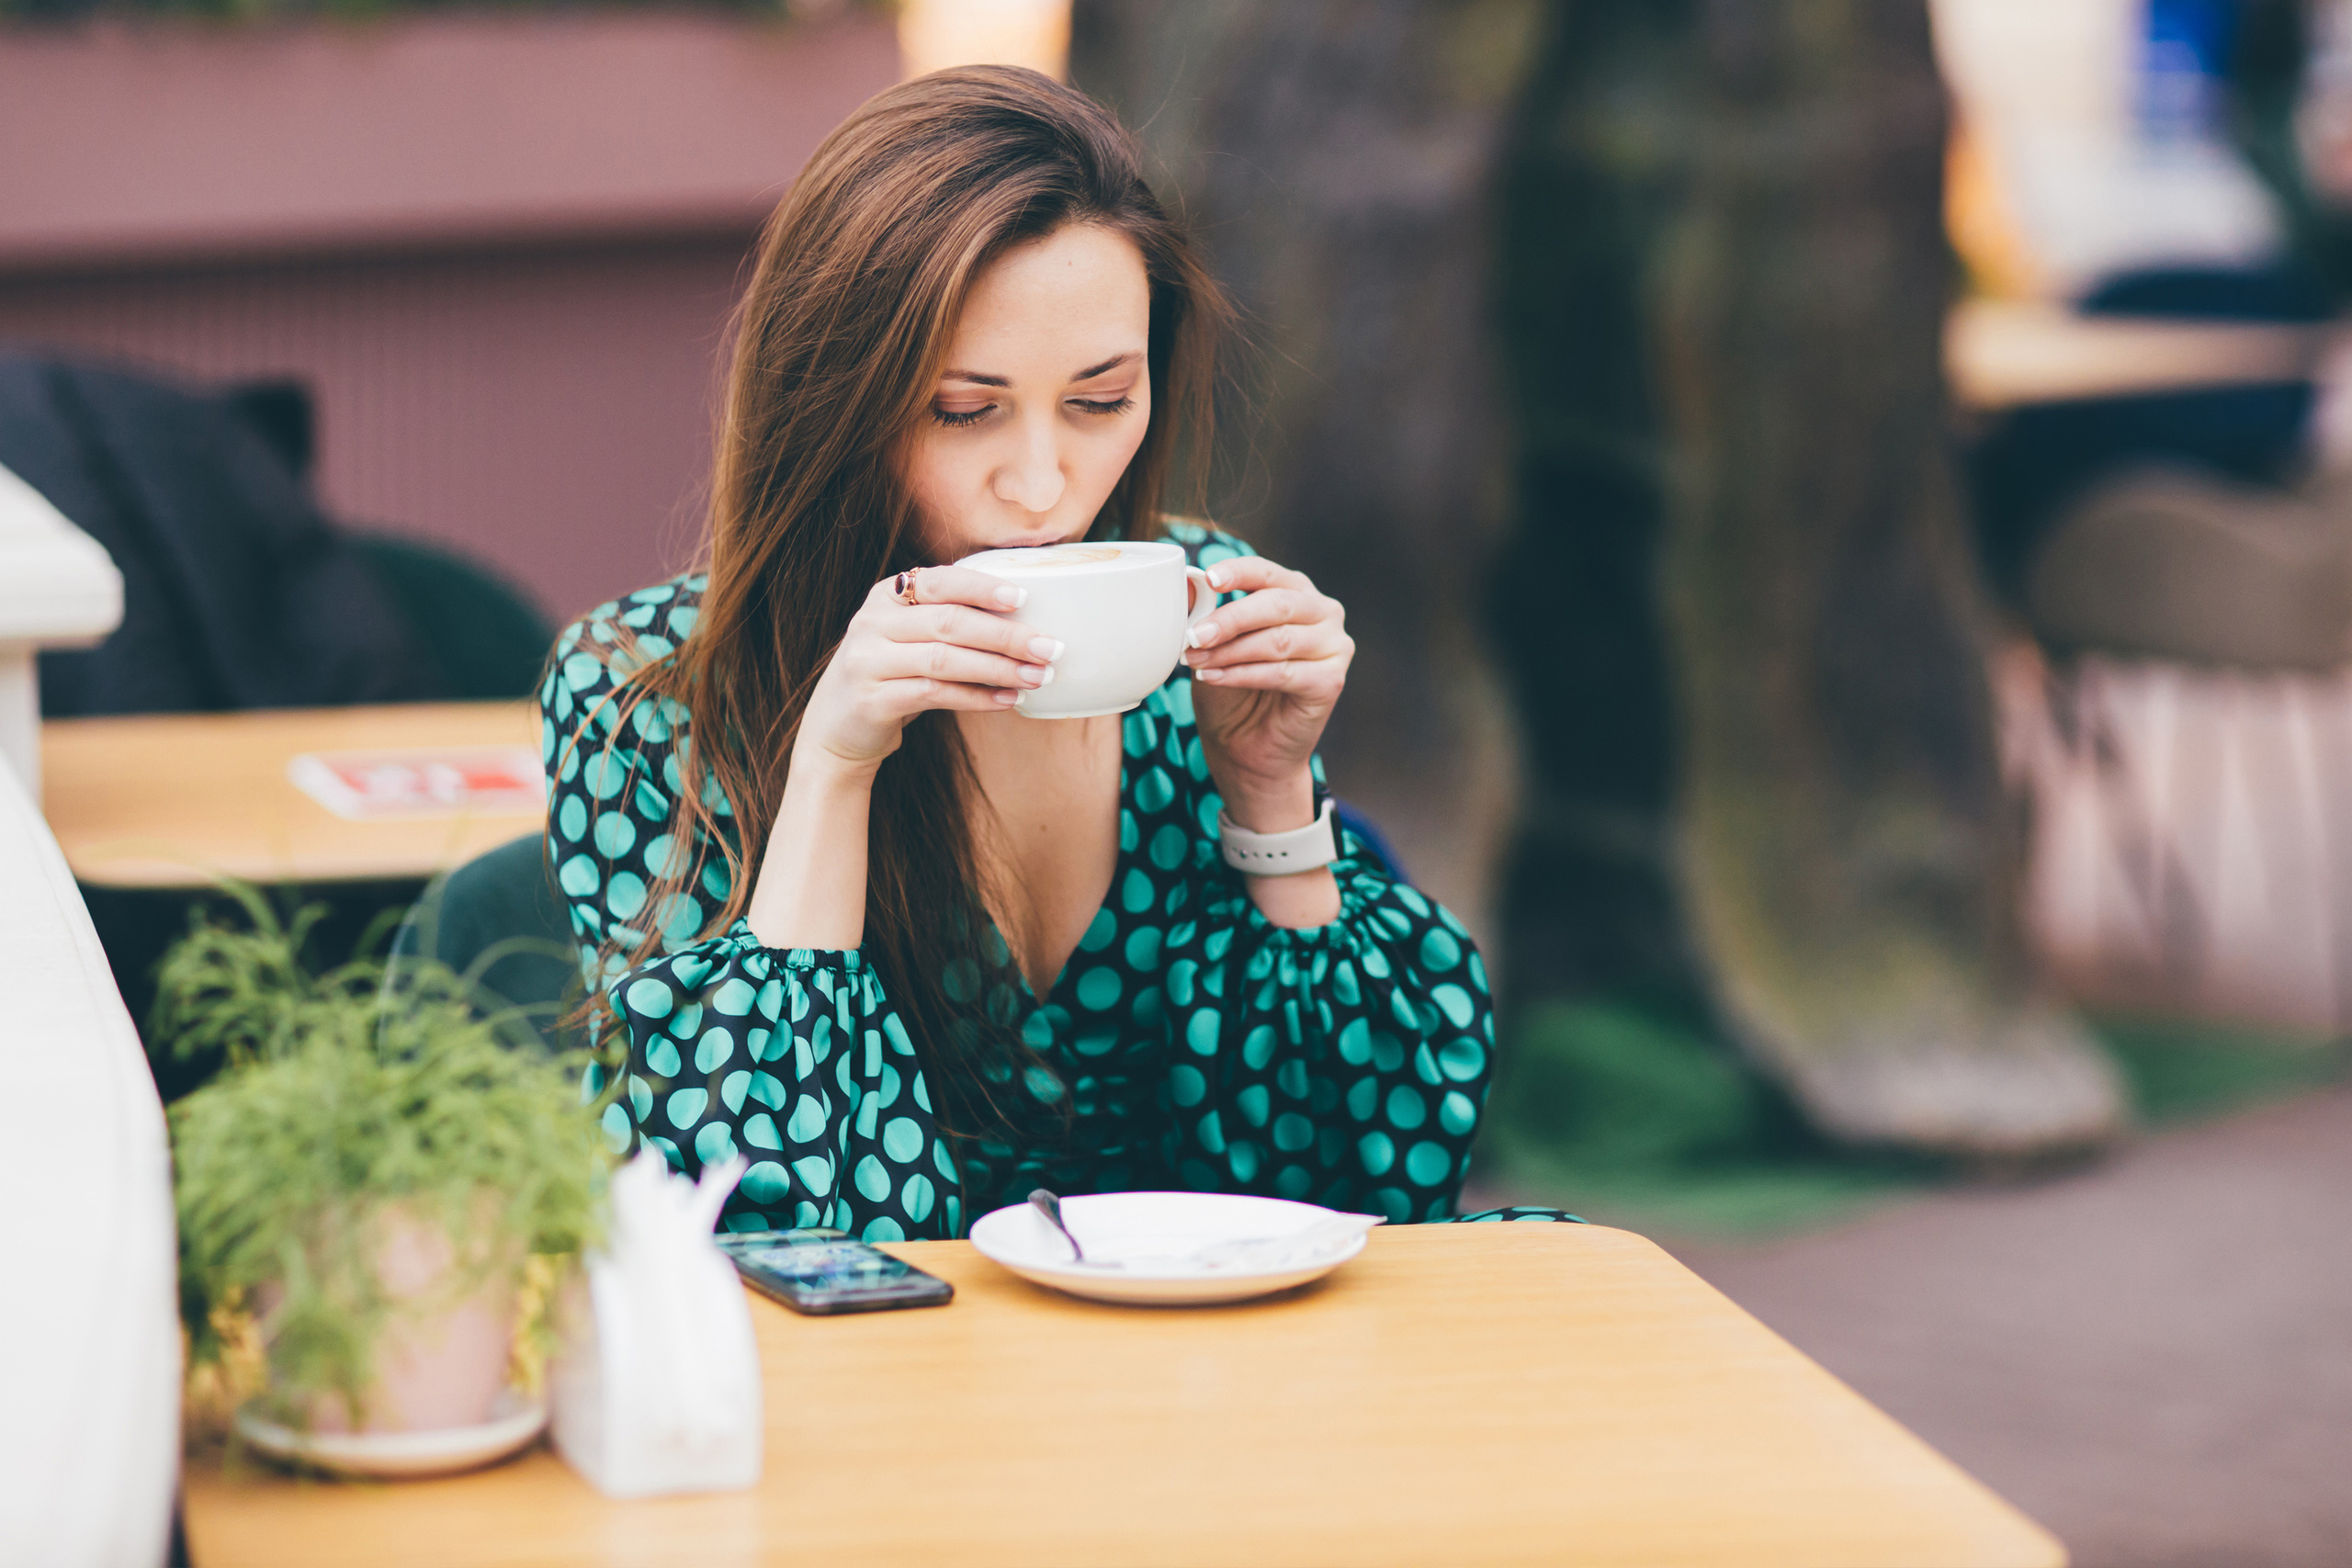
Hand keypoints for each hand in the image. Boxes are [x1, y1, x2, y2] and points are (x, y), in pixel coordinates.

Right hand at [798, 566, 1061, 770]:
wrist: (836, 730)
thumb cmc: (890, 677)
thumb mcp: (907, 638)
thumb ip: (946, 621)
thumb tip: (1023, 621)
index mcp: (884, 596)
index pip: (938, 582)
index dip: (981, 588)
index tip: (1024, 598)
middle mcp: (872, 623)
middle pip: (949, 622)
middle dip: (1006, 635)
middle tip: (1049, 647)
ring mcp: (868, 662)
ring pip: (945, 660)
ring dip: (999, 668)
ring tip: (1038, 677)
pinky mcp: (872, 700)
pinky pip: (935, 695)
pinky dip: (977, 697)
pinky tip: (1008, 700)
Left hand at [1181, 554, 1352, 828]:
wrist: (1245, 749)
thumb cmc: (1231, 692)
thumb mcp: (1212, 647)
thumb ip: (1205, 615)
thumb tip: (1187, 584)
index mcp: (1296, 593)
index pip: (1267, 572)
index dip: (1239, 572)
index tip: (1210, 578)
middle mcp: (1322, 613)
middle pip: (1277, 604)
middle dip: (1231, 618)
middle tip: (1194, 634)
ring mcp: (1333, 646)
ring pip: (1278, 640)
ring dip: (1231, 651)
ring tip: (1197, 660)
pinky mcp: (1331, 681)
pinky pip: (1283, 672)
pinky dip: (1243, 674)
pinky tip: (1213, 677)